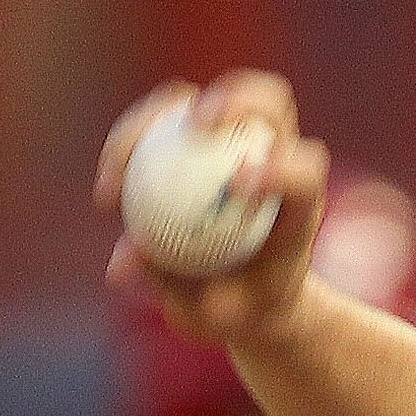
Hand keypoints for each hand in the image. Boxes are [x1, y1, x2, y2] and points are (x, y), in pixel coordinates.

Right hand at [95, 72, 331, 349]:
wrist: (240, 302)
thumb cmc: (242, 310)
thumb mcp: (224, 317)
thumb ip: (184, 289)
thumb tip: (129, 264)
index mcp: (298, 203)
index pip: (306, 167)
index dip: (281, 166)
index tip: (238, 187)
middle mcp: (272, 160)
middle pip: (270, 100)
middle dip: (238, 98)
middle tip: (196, 124)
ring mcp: (232, 143)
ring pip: (202, 99)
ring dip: (161, 113)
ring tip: (124, 162)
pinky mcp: (191, 142)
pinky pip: (159, 123)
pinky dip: (129, 141)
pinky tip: (109, 186)